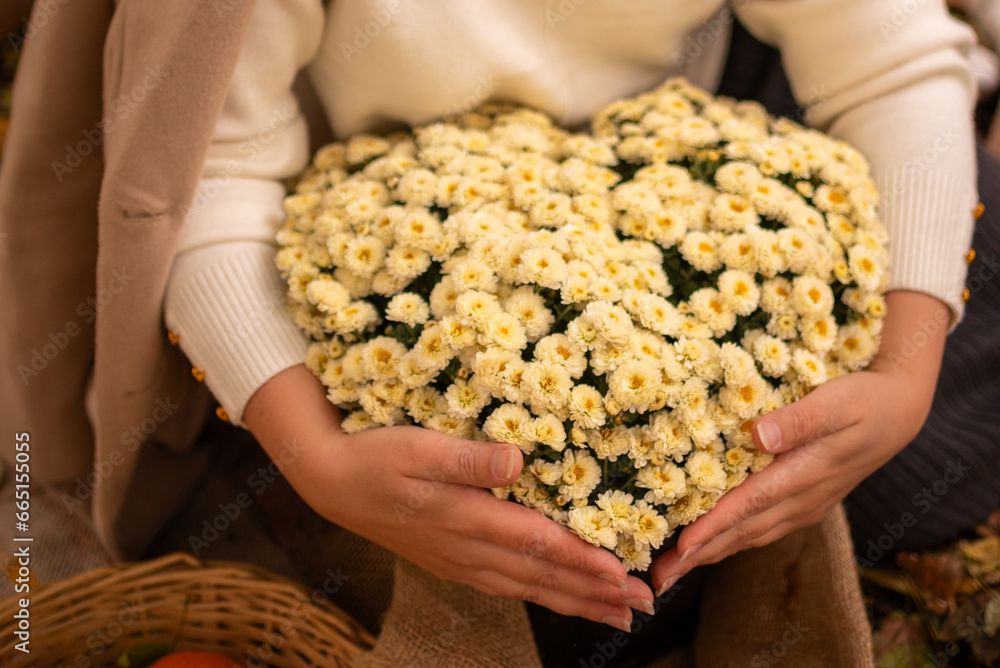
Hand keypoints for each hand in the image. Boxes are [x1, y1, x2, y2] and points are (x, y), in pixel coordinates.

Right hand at [244, 365, 653, 630]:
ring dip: (573, 600)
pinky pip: (505, 586)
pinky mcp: (449, 560)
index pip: (539, 545)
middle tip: (642, 608)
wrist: (331, 483)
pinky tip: (554, 598)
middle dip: (594, 593)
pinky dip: (538, 595)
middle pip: (541, 577)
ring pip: (526, 587)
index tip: (626, 576)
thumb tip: (516, 462)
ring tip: (613, 615)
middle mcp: (468, 549)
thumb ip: (468, 459)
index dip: (584, 563)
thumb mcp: (418, 448)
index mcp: (467, 519)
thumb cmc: (377, 457)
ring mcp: (458, 560)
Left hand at [651, 291, 949, 594]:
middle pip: (743, 532)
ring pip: (751, 535)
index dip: (713, 528)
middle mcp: (802, 499)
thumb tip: (756, 436)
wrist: (899, 411)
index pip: (749, 506)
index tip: (682, 548)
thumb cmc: (864, 399)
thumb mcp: (835, 401)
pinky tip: (712, 544)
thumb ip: (797, 420)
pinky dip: (732, 540)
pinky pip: (762, 528)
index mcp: (804, 475)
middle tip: (659, 576)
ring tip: (675, 568)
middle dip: (700, 555)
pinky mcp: (805, 502)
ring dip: (712, 553)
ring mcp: (805, 505)